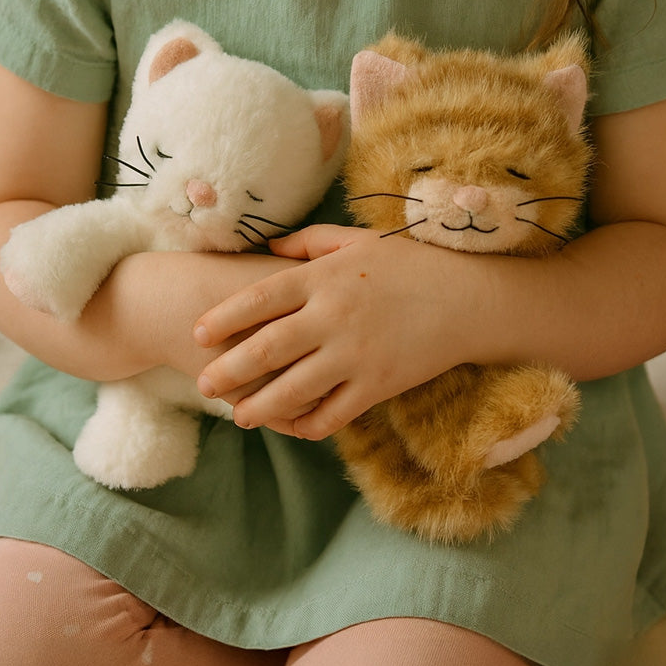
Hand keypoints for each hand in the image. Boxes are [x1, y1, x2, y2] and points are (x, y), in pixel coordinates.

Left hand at [193, 225, 468, 439]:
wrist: (469, 298)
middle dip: (229, 370)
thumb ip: (309, 241)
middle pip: (267, 348)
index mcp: (324, 278)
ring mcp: (356, 354)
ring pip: (294, 389)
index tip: (197, 334)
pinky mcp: (378, 384)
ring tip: (238, 416)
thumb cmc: (411, 263)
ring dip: (260, 406)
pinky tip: (292, 426)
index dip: (223, 318)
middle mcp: (334, 316)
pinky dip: (308, 424)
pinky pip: (334, 413)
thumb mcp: (357, 240)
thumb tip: (268, 246)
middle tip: (204, 386)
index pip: (259, 299)